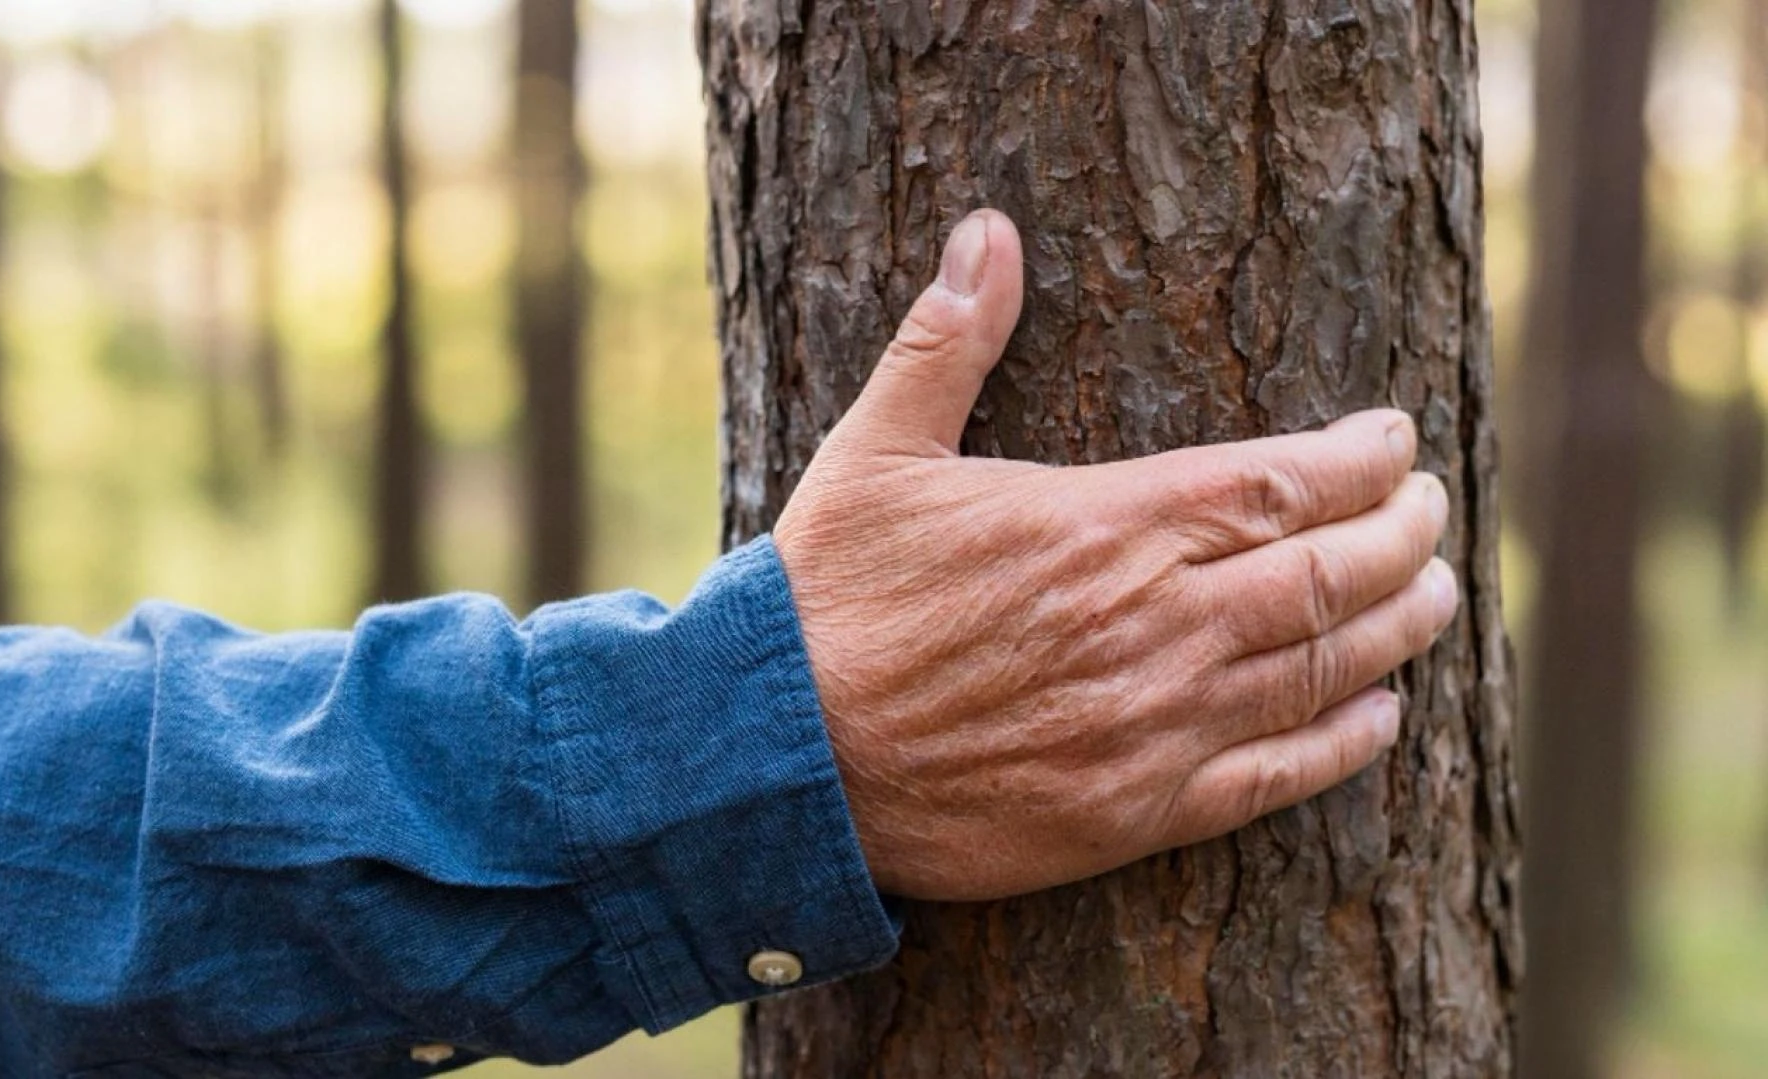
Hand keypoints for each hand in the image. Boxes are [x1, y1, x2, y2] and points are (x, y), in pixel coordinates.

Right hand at [773, 209, 1456, 901]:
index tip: (1395, 443)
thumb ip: (947, 343)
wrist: (779, 758)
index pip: (1283, 481)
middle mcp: (1153, 623)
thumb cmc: (830, 596)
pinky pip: (1277, 778)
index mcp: (1104, 524)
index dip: (1361, 460)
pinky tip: (1376, 718)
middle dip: (1403, 535)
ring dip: (1398, 629)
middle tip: (1432, 514)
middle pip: (1331, 572)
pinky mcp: (1135, 813)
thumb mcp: (876, 451)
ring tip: (1436, 597)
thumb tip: (986, 233)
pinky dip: (1345, 743)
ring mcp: (1154, 724)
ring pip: (1324, 670)